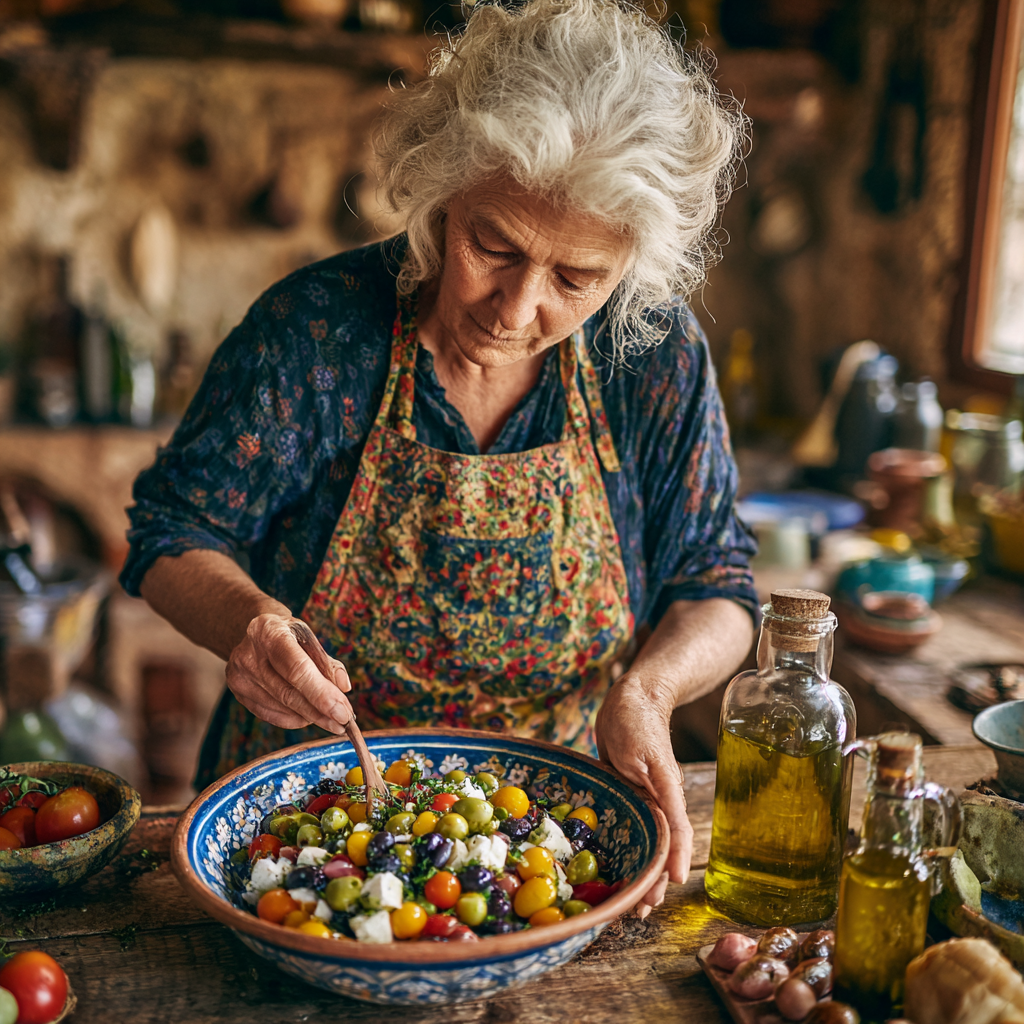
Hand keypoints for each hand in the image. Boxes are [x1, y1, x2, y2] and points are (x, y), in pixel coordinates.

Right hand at [226, 613, 352, 733]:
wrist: (254, 631)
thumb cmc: (288, 634)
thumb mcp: (308, 636)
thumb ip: (326, 661)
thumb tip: (344, 686)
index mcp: (269, 631)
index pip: (297, 669)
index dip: (321, 694)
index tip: (343, 713)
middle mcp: (248, 654)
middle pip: (288, 693)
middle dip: (320, 712)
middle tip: (344, 723)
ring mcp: (239, 674)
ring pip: (281, 707)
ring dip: (310, 717)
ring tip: (331, 719)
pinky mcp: (236, 690)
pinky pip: (269, 714)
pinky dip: (293, 719)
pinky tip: (308, 717)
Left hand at [595, 673, 692, 918]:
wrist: (632, 697)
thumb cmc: (636, 719)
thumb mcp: (644, 753)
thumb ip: (655, 787)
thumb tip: (667, 824)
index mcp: (665, 789)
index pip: (677, 831)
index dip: (674, 859)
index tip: (672, 884)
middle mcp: (659, 798)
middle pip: (662, 844)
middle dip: (655, 878)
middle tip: (642, 910)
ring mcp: (646, 797)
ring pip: (649, 840)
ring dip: (644, 870)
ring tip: (636, 902)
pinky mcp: (630, 793)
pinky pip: (634, 826)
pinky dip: (632, 849)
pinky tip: (624, 863)